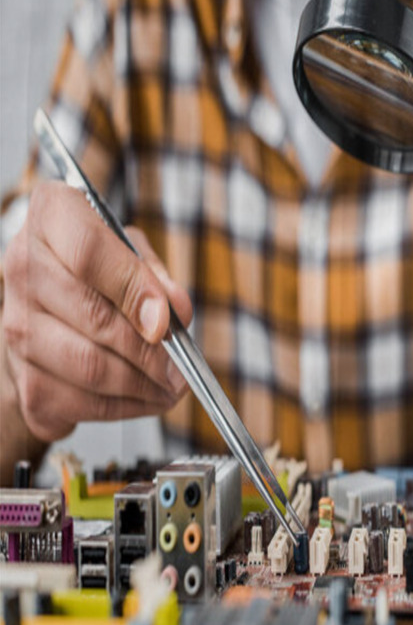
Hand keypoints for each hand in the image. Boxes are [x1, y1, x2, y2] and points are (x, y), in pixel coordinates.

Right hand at [1, 181, 192, 445]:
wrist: (48, 307)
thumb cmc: (100, 271)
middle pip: (94, 319)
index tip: (165, 322)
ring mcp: (15, 325)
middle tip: (183, 369)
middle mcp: (22, 268)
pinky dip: (124, 407)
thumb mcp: (134, 252)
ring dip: (143, 385)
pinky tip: (146, 398)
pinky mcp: (23, 376)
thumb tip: (175, 311)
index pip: (89, 252)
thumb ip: (158, 276)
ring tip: (172, 387)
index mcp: (53, 218)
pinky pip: (81, 403)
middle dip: (151, 353)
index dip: (134, 289)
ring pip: (90, 368)